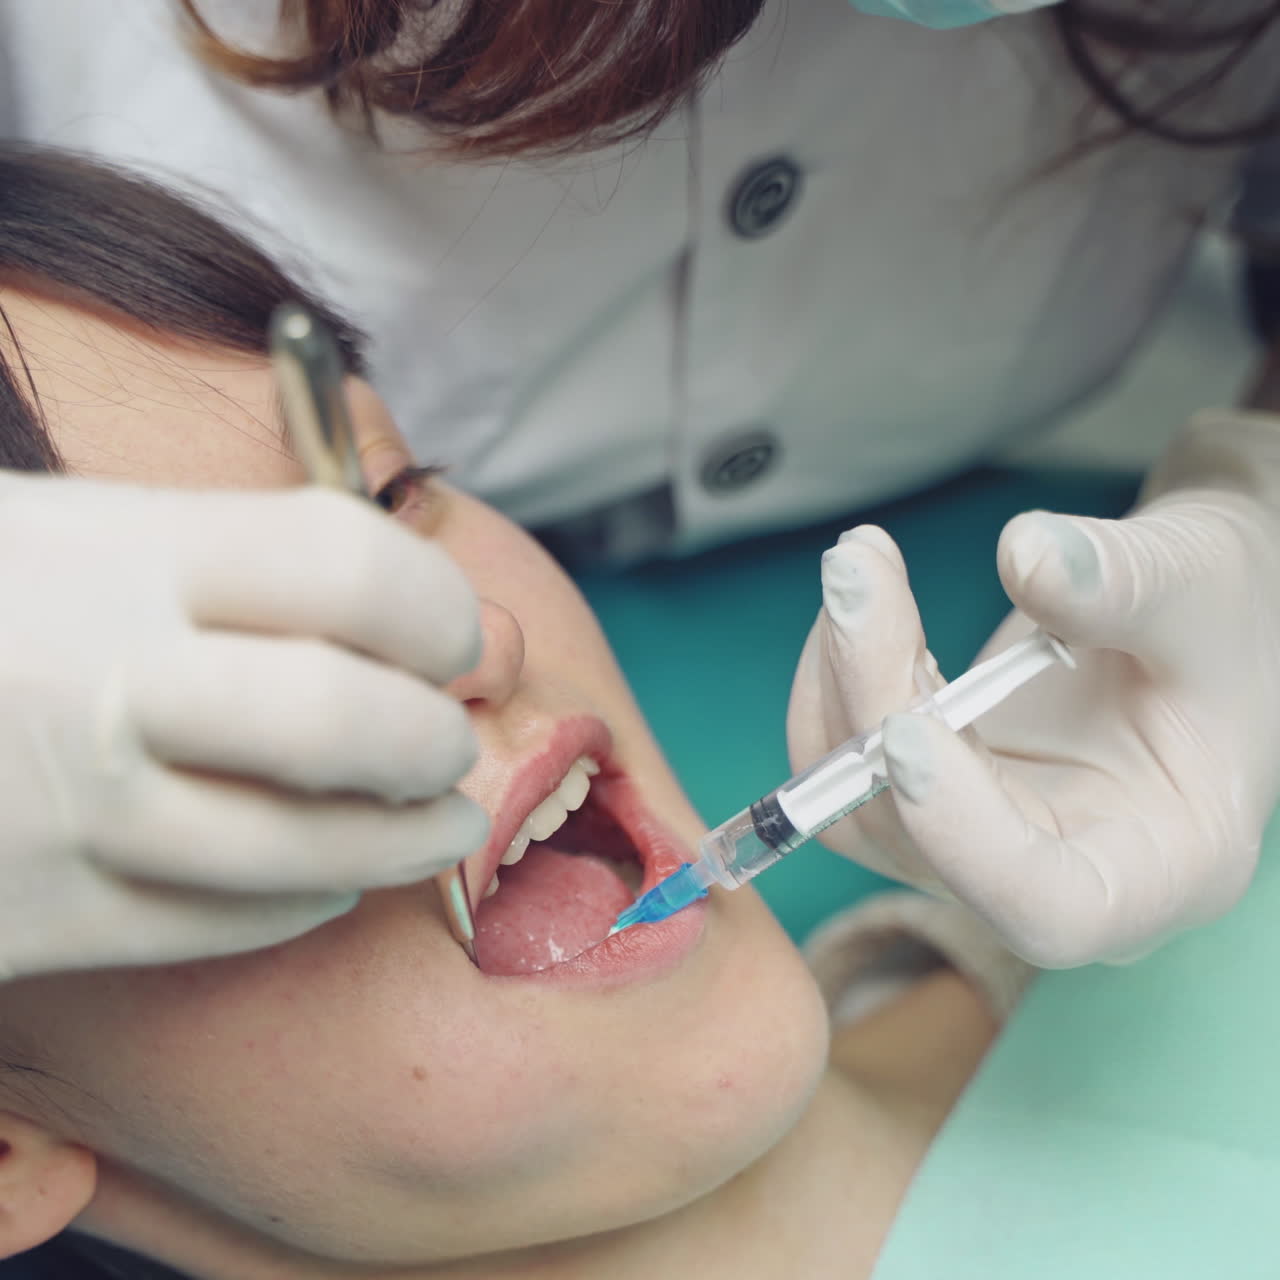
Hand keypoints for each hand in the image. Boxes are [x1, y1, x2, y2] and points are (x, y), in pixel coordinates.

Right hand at [0, 474, 486, 979]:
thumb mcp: (74, 534)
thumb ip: (224, 564)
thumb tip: (406, 606)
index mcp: (119, 550)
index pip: (349, 565)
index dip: (433, 606)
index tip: (446, 638)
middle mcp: (101, 675)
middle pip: (344, 720)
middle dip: (427, 741)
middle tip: (447, 746)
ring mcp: (70, 806)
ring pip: (300, 847)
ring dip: (402, 842)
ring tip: (443, 826)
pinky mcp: (36, 916)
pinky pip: (219, 922)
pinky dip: (300, 901)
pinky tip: (330, 880)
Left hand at [788, 485, 1279, 967]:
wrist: (1190, 613)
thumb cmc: (1220, 618)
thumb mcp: (1198, 584)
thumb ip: (1124, 580)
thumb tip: (1026, 556)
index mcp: (1161, 867)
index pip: (1050, 907)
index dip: (962, 838)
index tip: (907, 729)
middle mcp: (1056, 873)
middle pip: (924, 842)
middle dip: (873, 701)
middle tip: (855, 577)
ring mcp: (979, 842)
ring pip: (862, 804)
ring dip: (838, 679)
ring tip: (860, 564)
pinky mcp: (932, 797)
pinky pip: (847, 764)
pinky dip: (836, 677)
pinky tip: (863, 600)